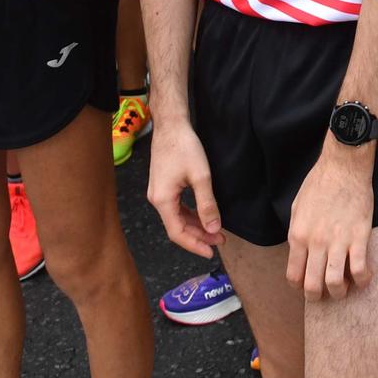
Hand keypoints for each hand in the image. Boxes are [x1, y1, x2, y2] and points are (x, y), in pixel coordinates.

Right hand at [146, 118, 223, 257]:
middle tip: (220, 241)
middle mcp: (156, 199)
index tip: (211, 252)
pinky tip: (203, 215)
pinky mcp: (162, 185)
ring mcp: (158, 192)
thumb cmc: (184, 146)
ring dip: (195, 225)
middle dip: (199, 236)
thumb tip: (214, 229)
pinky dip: (190, 214)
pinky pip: (176, 207)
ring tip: (215, 230)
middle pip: (177, 227)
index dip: (195, 245)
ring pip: (177, 217)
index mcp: (162, 200)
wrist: (171, 124)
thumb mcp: (201, 176)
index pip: (177, 233)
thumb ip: (207, 204)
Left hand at [285, 145, 374, 299]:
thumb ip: (297, 233)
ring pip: (335, 283)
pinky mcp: (359, 237)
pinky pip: (360, 269)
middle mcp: (316, 242)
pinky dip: (362, 280)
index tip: (308, 285)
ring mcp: (338, 241)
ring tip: (344, 288)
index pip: (294, 276)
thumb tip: (299, 253)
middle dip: (318, 297)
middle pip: (313, 286)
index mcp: (298, 235)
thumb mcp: (297, 208)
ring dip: (339, 292)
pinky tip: (364, 278)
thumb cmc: (319, 183)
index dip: (300, 287)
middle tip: (325, 294)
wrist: (343, 166)